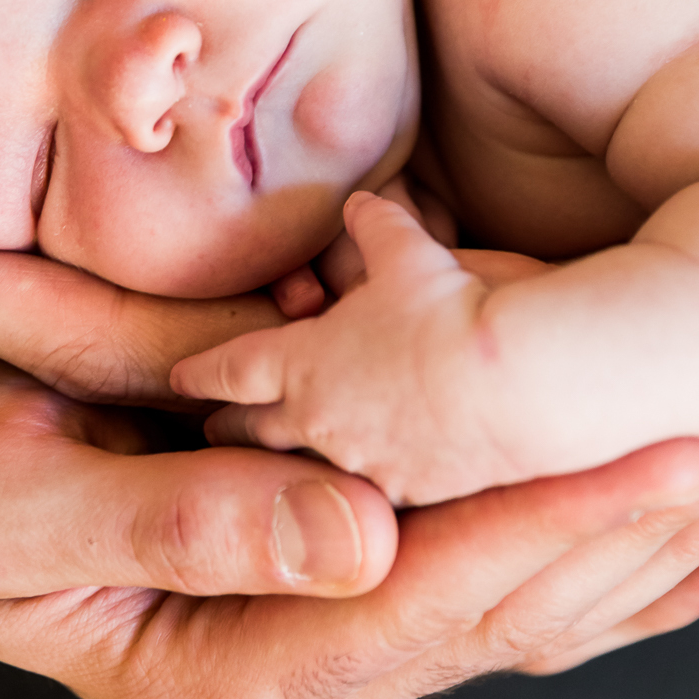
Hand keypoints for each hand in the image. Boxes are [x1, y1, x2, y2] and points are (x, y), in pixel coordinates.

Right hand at [0, 178, 698, 698]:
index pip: (412, 610)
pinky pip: (480, 584)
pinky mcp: (325, 587)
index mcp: (202, 676)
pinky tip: (698, 531)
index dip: (548, 535)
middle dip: (638, 535)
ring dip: (645, 540)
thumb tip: (357, 542)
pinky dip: (591, 551)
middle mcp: (279, 680)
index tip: (673, 460)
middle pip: (491, 620)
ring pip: (509, 612)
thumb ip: (178, 522)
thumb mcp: (10, 492)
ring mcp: (309, 641)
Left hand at [174, 190, 503, 502]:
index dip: (203, 371)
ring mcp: (363, 464)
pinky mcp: (413, 494)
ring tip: (281, 463)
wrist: (519, 382)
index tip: (179, 377)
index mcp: (302, 363)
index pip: (233, 370)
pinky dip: (360, 481)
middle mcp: (320, 422)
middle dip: (230, 428)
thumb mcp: (405, 249)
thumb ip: (373, 226)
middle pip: (257, 431)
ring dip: (292, 461)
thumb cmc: (451, 306)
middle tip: (210, 430)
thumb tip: (358, 204)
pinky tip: (364, 482)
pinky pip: (372, 491)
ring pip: (310, 468)